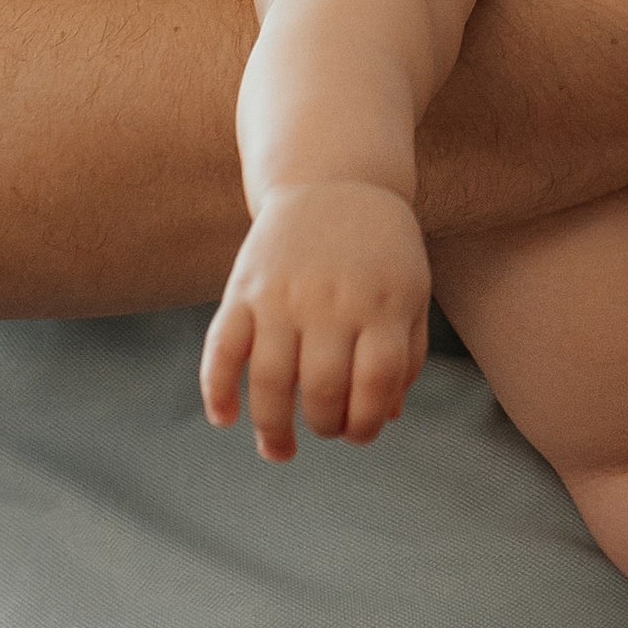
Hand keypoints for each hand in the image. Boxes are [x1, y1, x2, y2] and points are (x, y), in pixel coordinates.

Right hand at [201, 182, 431, 461]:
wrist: (335, 179)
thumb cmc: (381, 249)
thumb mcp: (410, 292)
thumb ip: (405, 354)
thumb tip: (387, 417)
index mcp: (382, 305)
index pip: (375, 384)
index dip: (367, 423)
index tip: (359, 433)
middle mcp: (332, 301)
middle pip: (322, 389)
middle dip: (323, 426)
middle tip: (324, 430)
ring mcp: (284, 295)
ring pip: (270, 380)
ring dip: (272, 427)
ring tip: (279, 449)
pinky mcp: (245, 288)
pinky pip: (222, 347)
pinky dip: (216, 389)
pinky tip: (224, 418)